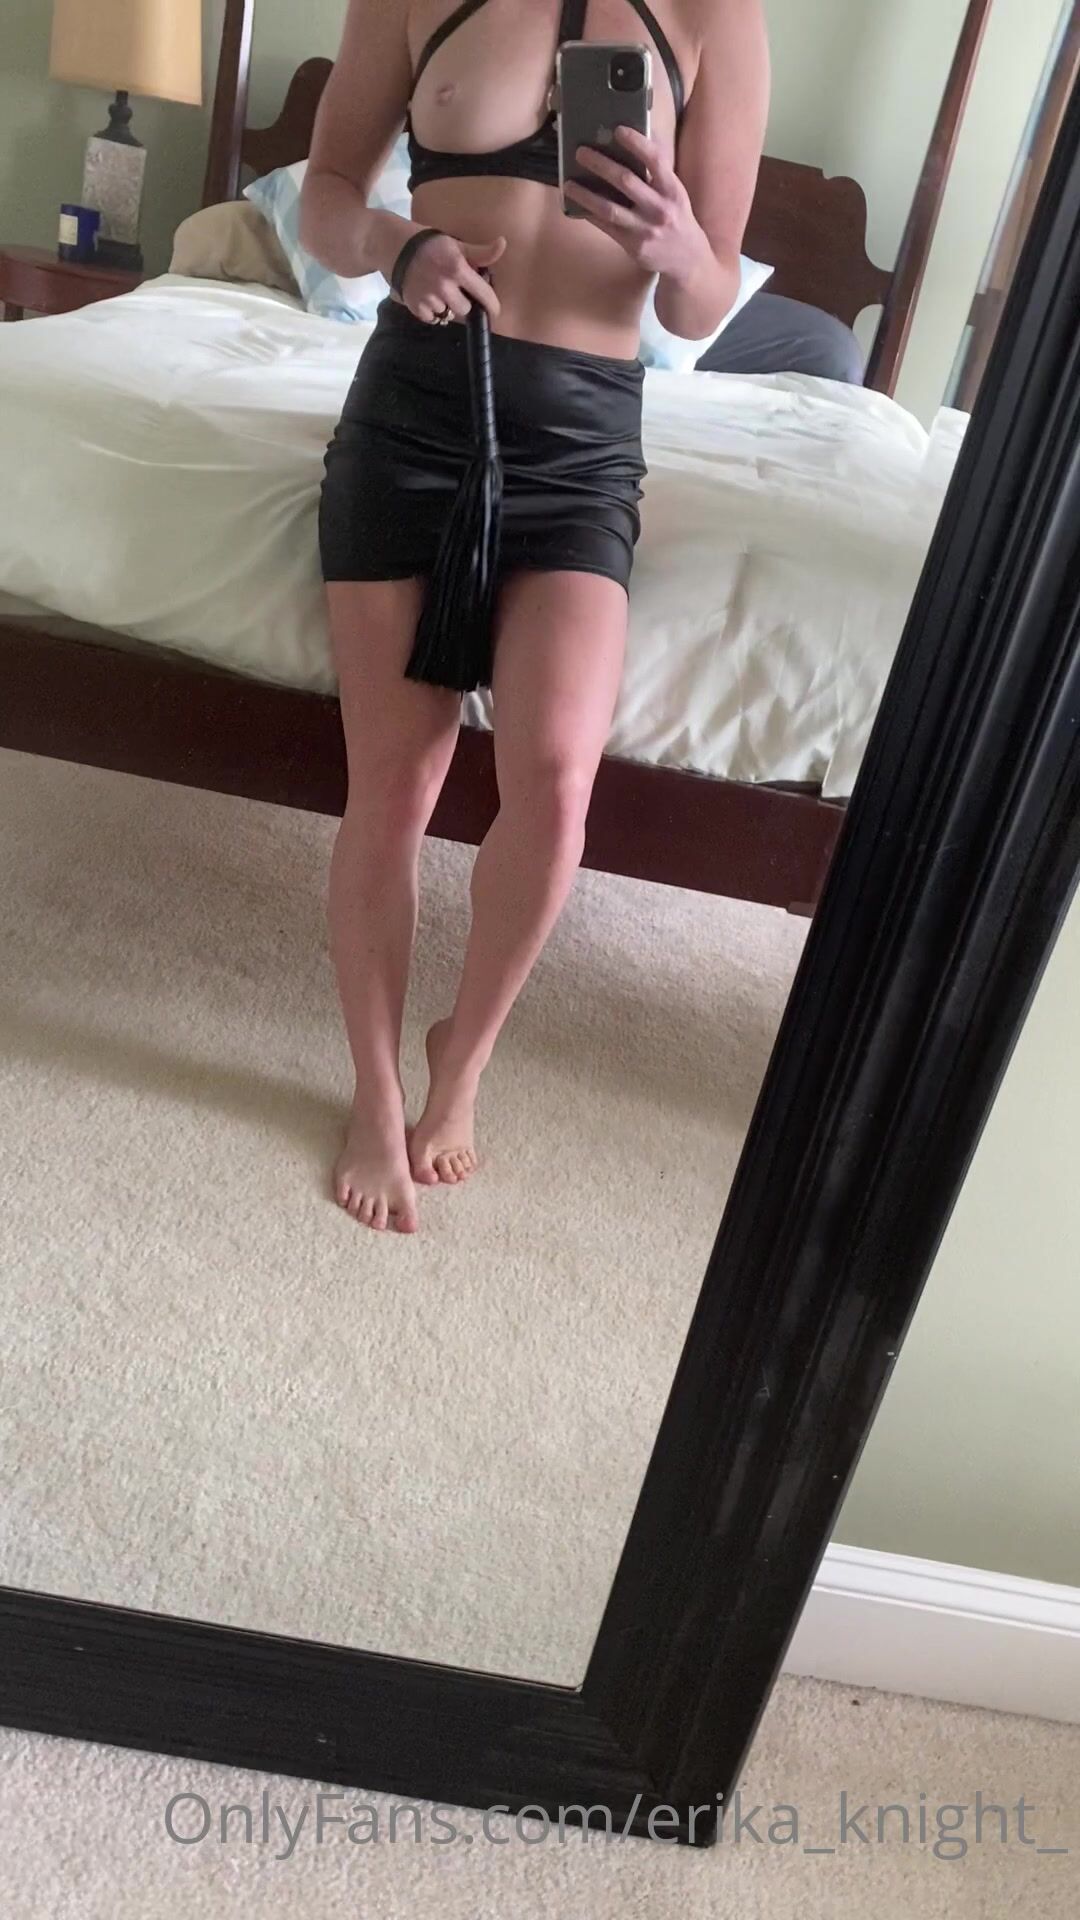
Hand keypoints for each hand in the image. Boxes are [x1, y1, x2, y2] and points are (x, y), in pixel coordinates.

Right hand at [397, 233, 506, 322]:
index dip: (492, 305)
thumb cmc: (429, 243)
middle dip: (464, 302)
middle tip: (457, 292)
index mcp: (458, 269)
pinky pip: (433, 318)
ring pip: (448, 315)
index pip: (484, 295)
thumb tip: (503, 244)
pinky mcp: (416, 307)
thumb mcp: (456, 244)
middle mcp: (445, 287)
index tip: (494, 311)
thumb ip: (480, 252)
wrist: (394, 247)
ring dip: (447, 307)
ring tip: (440, 292)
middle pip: (465, 309)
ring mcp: (429, 299)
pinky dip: (433, 312)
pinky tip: (428, 297)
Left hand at [563, 127, 704, 282]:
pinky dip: (590, 215)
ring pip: (610, 208)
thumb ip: (659, 168)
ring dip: (586, 194)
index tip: (618, 130)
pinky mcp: (633, 245)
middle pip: (626, 181)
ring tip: (568, 183)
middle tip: (581, 152)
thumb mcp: (675, 192)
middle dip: (601, 164)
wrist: (687, 259)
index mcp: (672, 189)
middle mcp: (660, 208)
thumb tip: (645, 133)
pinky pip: (606, 227)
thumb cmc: (676, 217)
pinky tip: (576, 206)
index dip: (637, 143)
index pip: (655, 160)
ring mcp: (645, 229)